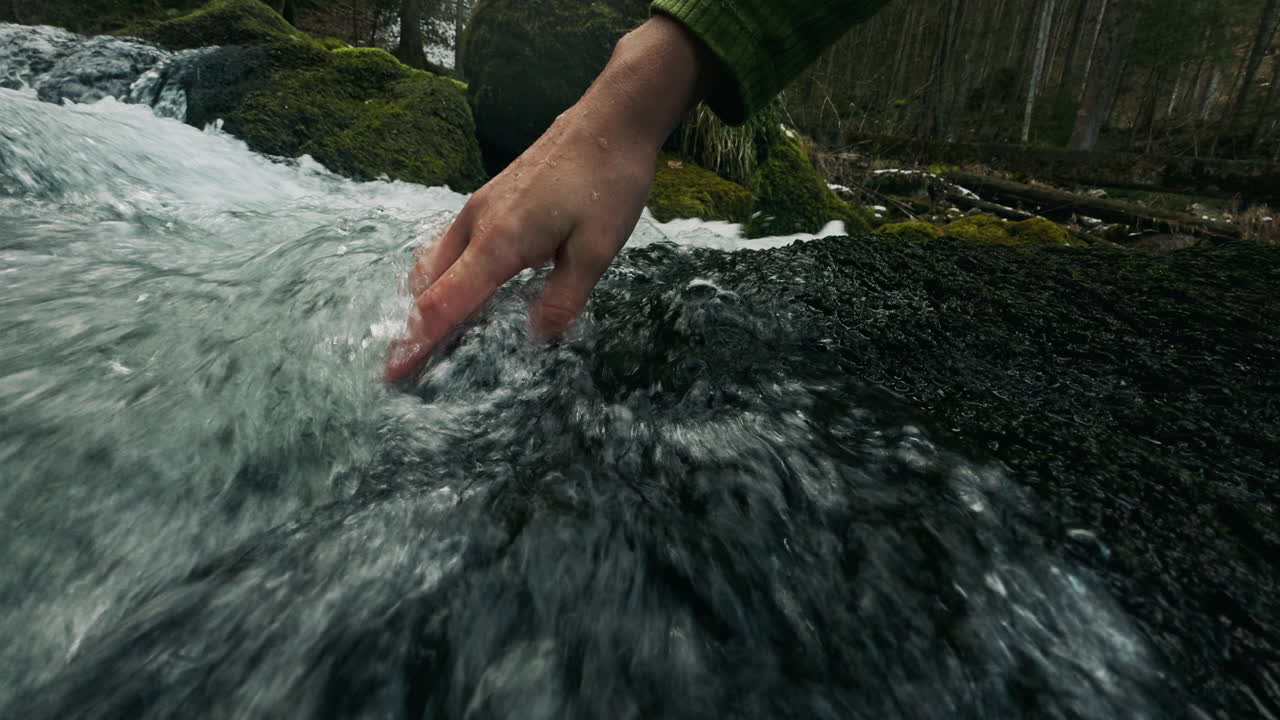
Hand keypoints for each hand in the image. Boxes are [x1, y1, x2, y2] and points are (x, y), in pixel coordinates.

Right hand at [385, 15, 717, 382]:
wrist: (610, 121)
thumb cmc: (607, 183)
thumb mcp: (597, 251)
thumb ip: (563, 298)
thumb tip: (536, 339)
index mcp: (500, 242)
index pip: (444, 303)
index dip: (416, 342)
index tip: (390, 373)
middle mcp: (478, 224)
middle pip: (427, 285)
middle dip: (411, 327)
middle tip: (406, 365)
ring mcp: (479, 208)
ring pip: (433, 262)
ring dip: (425, 299)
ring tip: (426, 334)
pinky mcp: (489, 199)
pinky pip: (450, 245)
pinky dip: (442, 275)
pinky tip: (460, 289)